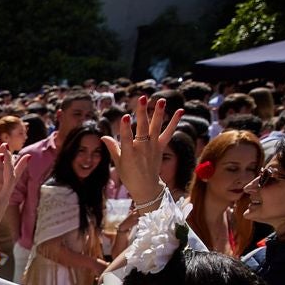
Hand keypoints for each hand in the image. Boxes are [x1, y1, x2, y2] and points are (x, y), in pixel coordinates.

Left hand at [0, 140, 14, 253]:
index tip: (22, 154)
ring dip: (6, 159)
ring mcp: (0, 200)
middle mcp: (2, 199)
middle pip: (10, 174)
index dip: (16, 167)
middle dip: (9, 158)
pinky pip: (0, 182)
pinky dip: (1, 169)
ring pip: (7, 175)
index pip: (10, 180)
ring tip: (2, 144)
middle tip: (4, 142)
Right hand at [101, 95, 181, 209]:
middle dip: (142, 112)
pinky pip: (168, 133)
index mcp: (129, 154)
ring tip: (161, 100)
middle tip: (142, 98)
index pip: (126, 138)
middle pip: (143, 128)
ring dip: (159, 113)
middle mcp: (142, 148)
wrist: (146, 187)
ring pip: (156, 127)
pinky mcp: (160, 147)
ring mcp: (153, 147)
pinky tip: (180, 111)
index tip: (125, 117)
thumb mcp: (118, 163)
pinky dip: (175, 122)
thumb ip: (113, 148)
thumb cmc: (129, 175)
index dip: (125, 128)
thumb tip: (103, 136)